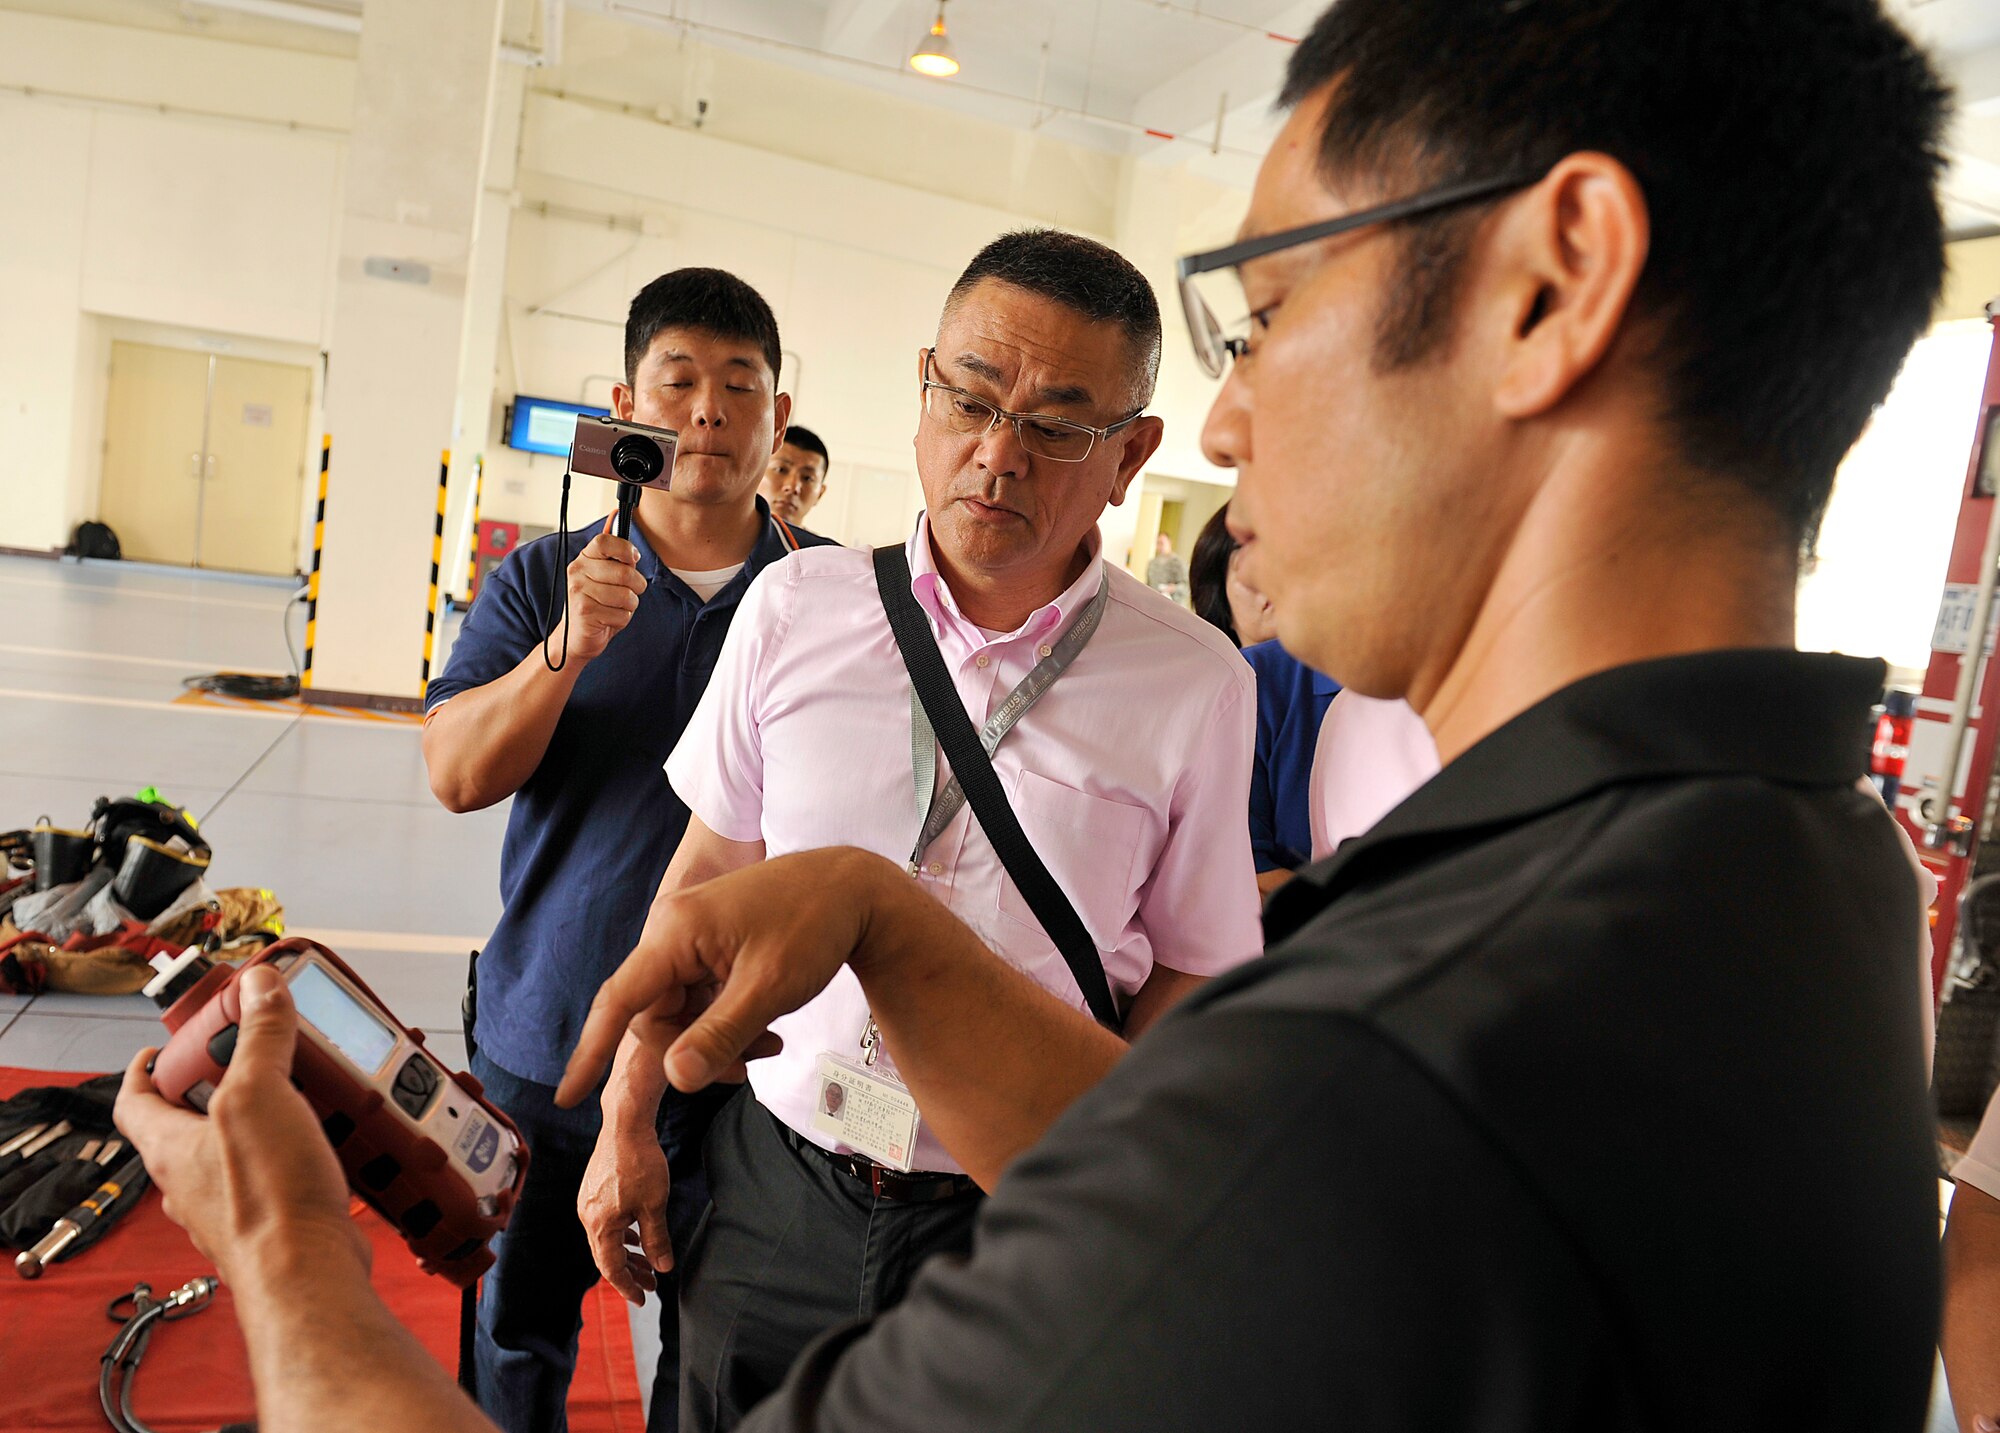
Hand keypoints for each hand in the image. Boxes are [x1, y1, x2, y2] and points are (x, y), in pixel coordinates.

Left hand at [114, 965, 367, 1283]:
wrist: (307, 1273)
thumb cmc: (267, 1199)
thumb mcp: (259, 1094)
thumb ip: (259, 1038)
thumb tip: (257, 987)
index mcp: (171, 1146)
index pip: (134, 1101)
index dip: (144, 1069)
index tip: (162, 1048)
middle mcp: (192, 1180)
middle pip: (191, 1122)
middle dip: (223, 1087)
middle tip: (257, 1058)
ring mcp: (231, 1205)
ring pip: (238, 1150)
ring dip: (268, 1119)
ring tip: (308, 1092)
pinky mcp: (274, 1221)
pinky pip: (280, 1176)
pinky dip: (302, 1152)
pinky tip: (334, 1140)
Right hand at [557, 847, 903, 1108]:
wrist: (853, 888)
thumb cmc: (814, 924)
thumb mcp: (769, 988)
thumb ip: (720, 1036)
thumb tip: (674, 1079)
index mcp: (676, 933)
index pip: (619, 1000)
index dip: (591, 1050)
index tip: (568, 1095)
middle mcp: (673, 932)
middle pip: (655, 1014)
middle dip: (692, 1049)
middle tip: (749, 1064)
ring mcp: (692, 938)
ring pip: (682, 1012)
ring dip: (717, 1039)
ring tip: (769, 1044)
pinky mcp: (711, 946)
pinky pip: (702, 999)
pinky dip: (727, 1022)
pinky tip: (766, 1030)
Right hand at [562, 532, 645, 662]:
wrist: (575, 637)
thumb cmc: (596, 604)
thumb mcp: (604, 577)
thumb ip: (615, 558)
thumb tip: (621, 528)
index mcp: (583, 559)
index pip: (604, 541)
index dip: (625, 548)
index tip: (633, 558)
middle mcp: (577, 572)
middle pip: (625, 571)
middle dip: (637, 586)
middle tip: (629, 592)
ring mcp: (579, 592)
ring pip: (627, 595)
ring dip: (629, 605)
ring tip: (616, 607)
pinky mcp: (585, 612)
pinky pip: (622, 614)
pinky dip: (622, 620)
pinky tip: (608, 619)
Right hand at [578, 1121, 673, 1304]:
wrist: (625, 1125)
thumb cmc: (641, 1163)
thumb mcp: (655, 1205)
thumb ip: (657, 1239)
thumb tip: (663, 1267)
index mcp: (600, 1225)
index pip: (611, 1268)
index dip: (627, 1286)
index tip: (643, 1298)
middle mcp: (588, 1217)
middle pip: (606, 1256)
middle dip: (629, 1273)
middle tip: (651, 1285)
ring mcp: (588, 1204)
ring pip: (606, 1239)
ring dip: (627, 1254)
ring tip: (648, 1264)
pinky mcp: (592, 1192)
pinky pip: (605, 1223)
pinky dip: (621, 1235)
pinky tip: (636, 1235)